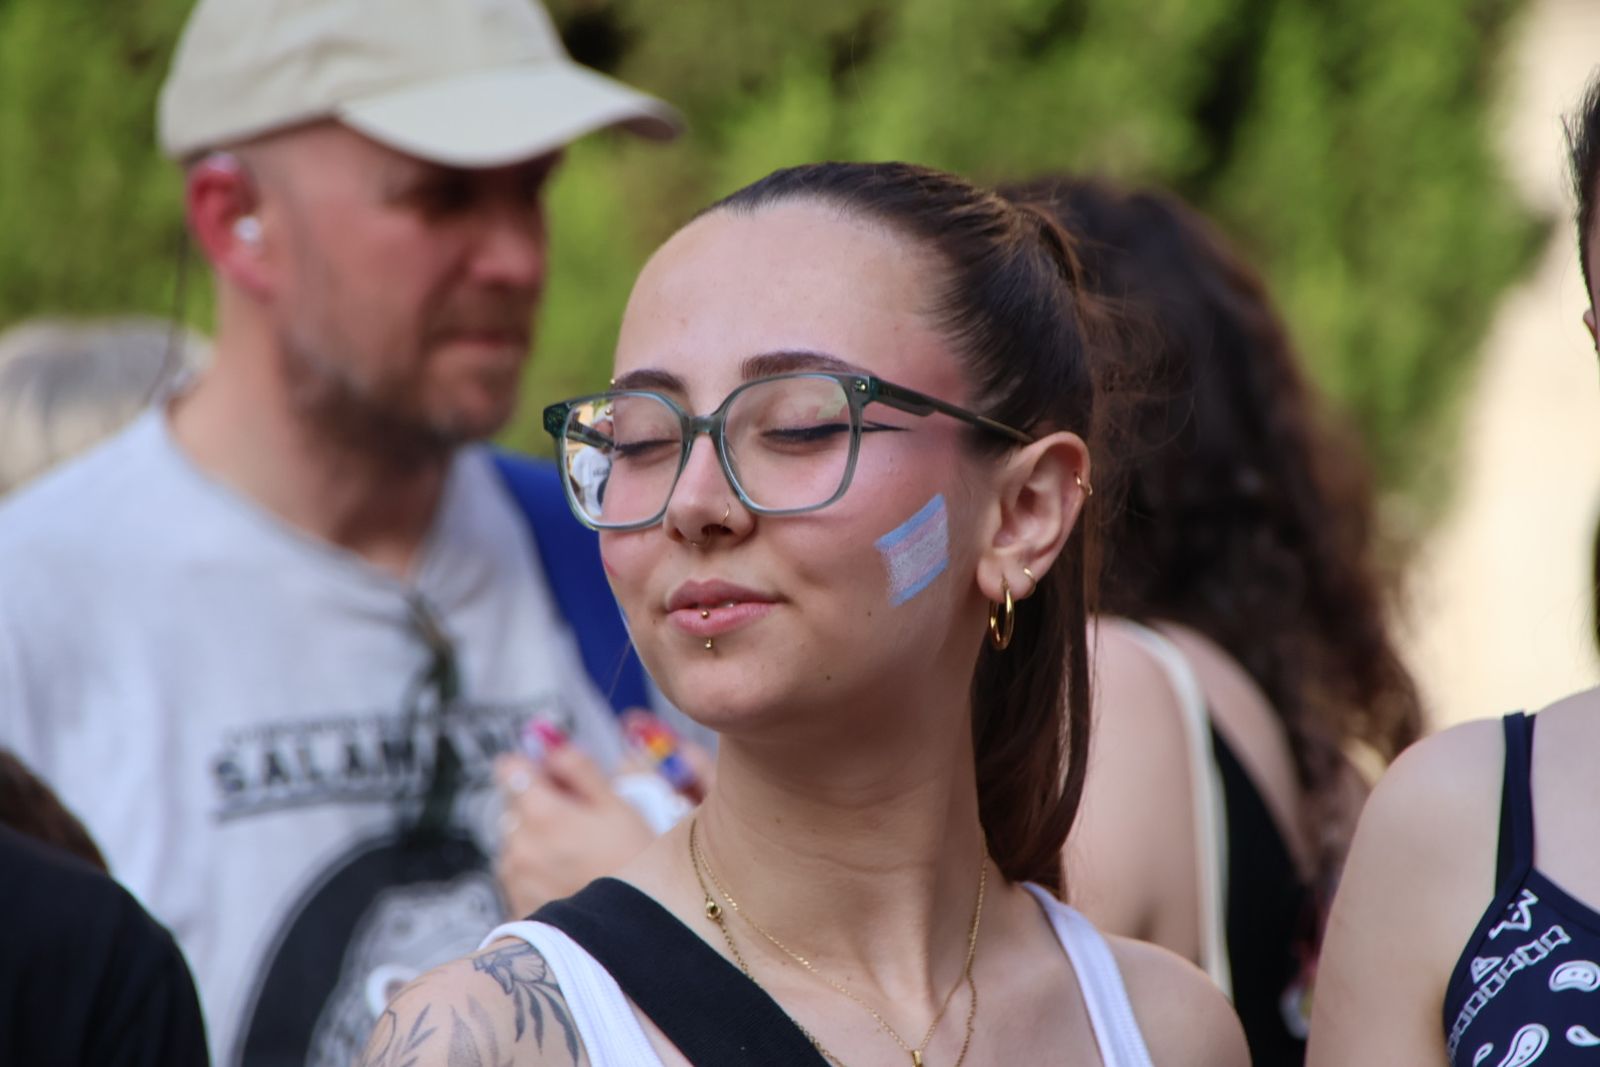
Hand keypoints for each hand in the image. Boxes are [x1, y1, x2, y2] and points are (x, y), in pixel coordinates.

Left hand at [493, 743, 655, 918]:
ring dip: (538, 838)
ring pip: (517, 838)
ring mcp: (513, 876)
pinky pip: (518, 871)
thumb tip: (551, 746)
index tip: (555, 777)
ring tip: (578, 856)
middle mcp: (518, 843)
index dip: (534, 767)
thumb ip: (578, 768)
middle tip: (581, 823)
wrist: (631, 933)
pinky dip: (537, 869)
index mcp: (541, 812)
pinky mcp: (514, 901)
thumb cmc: (632, 866)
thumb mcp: (617, 807)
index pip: (510, 767)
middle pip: (515, 804)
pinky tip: (569, 878)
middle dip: (541, 805)